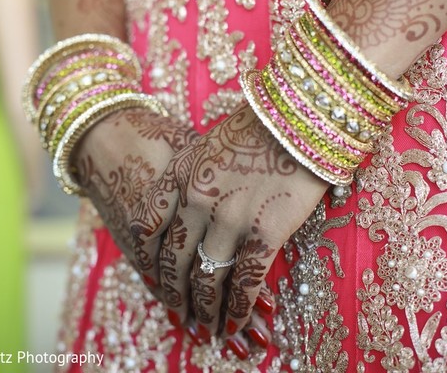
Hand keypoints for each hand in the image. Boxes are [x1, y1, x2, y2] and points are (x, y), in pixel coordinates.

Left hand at [73, 106, 276, 348]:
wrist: (299, 115)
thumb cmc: (258, 126)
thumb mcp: (208, 145)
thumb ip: (192, 178)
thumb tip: (190, 210)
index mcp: (179, 178)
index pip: (147, 229)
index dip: (148, 260)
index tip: (153, 279)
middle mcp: (196, 202)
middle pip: (175, 261)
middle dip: (175, 294)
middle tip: (180, 315)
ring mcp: (228, 220)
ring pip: (207, 278)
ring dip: (206, 310)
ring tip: (207, 329)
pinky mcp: (264, 233)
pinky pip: (246, 281)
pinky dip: (239, 307)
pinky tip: (235, 323)